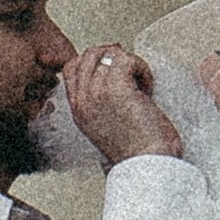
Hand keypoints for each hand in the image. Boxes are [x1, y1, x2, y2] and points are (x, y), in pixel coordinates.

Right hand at [65, 43, 182, 165]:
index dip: (93, 60)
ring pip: (110, 53)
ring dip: (131, 64)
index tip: (114, 66)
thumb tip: (115, 77)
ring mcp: (97, 92)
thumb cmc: (137, 152)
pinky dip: (142, 68)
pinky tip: (148, 88)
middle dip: (113, 55)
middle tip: (131, 69)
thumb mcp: (106, 128)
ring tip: (141, 84)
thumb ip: (101, 104)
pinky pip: (127, 59)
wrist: (148, 166)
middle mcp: (84, 99)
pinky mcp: (117, 89)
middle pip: (89, 54)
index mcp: (79, 110)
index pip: (71, 67)